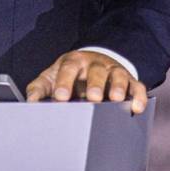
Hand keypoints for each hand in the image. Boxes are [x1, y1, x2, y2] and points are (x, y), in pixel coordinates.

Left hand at [25, 50, 148, 113]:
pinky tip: (136, 108)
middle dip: (95, 84)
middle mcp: (95, 64)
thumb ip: (39, 88)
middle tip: (93, 98)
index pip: (68, 69)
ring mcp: (113, 71)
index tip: (61, 97)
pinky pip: (136, 86)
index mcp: (73, 62)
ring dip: (118, 87)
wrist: (90, 62)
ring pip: (118, 76)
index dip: (64, 82)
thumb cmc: (68, 75)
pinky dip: (138, 96)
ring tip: (116, 100)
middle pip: (96, 71)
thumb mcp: (51, 77)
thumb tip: (31, 102)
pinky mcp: (129, 81)